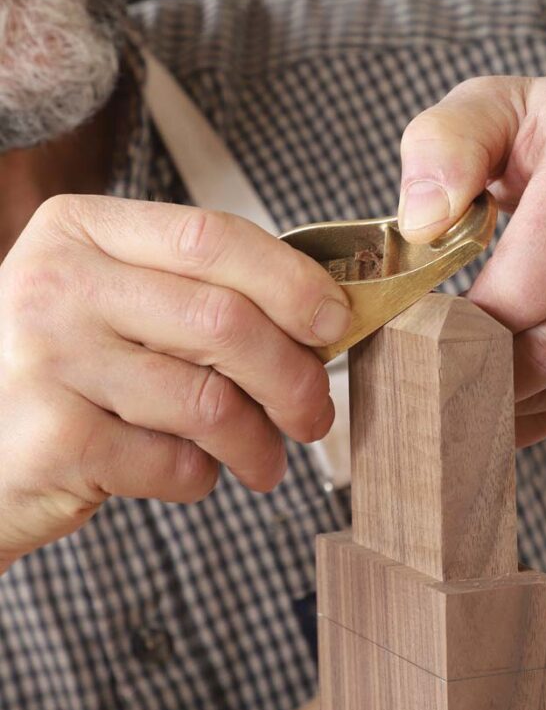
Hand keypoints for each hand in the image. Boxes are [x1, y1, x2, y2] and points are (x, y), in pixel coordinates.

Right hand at [0, 196, 350, 568]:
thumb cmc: (62, 371)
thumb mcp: (106, 302)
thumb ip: (190, 294)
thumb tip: (318, 316)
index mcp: (80, 230)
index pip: (211, 236)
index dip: (291, 281)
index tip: (335, 320)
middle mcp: (56, 283)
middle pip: (224, 321)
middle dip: (294, 377)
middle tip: (315, 414)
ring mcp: (47, 360)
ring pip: (208, 402)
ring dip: (256, 442)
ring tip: (263, 460)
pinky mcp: (54, 439)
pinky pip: (175, 464)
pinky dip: (201, 479)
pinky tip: (190, 473)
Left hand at [398, 76, 545, 445]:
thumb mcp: (501, 106)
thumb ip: (443, 145)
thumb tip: (421, 222)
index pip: (520, 292)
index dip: (463, 327)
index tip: (427, 333)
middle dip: (489, 373)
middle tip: (443, 378)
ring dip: (529, 399)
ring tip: (479, 395)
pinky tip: (531, 404)